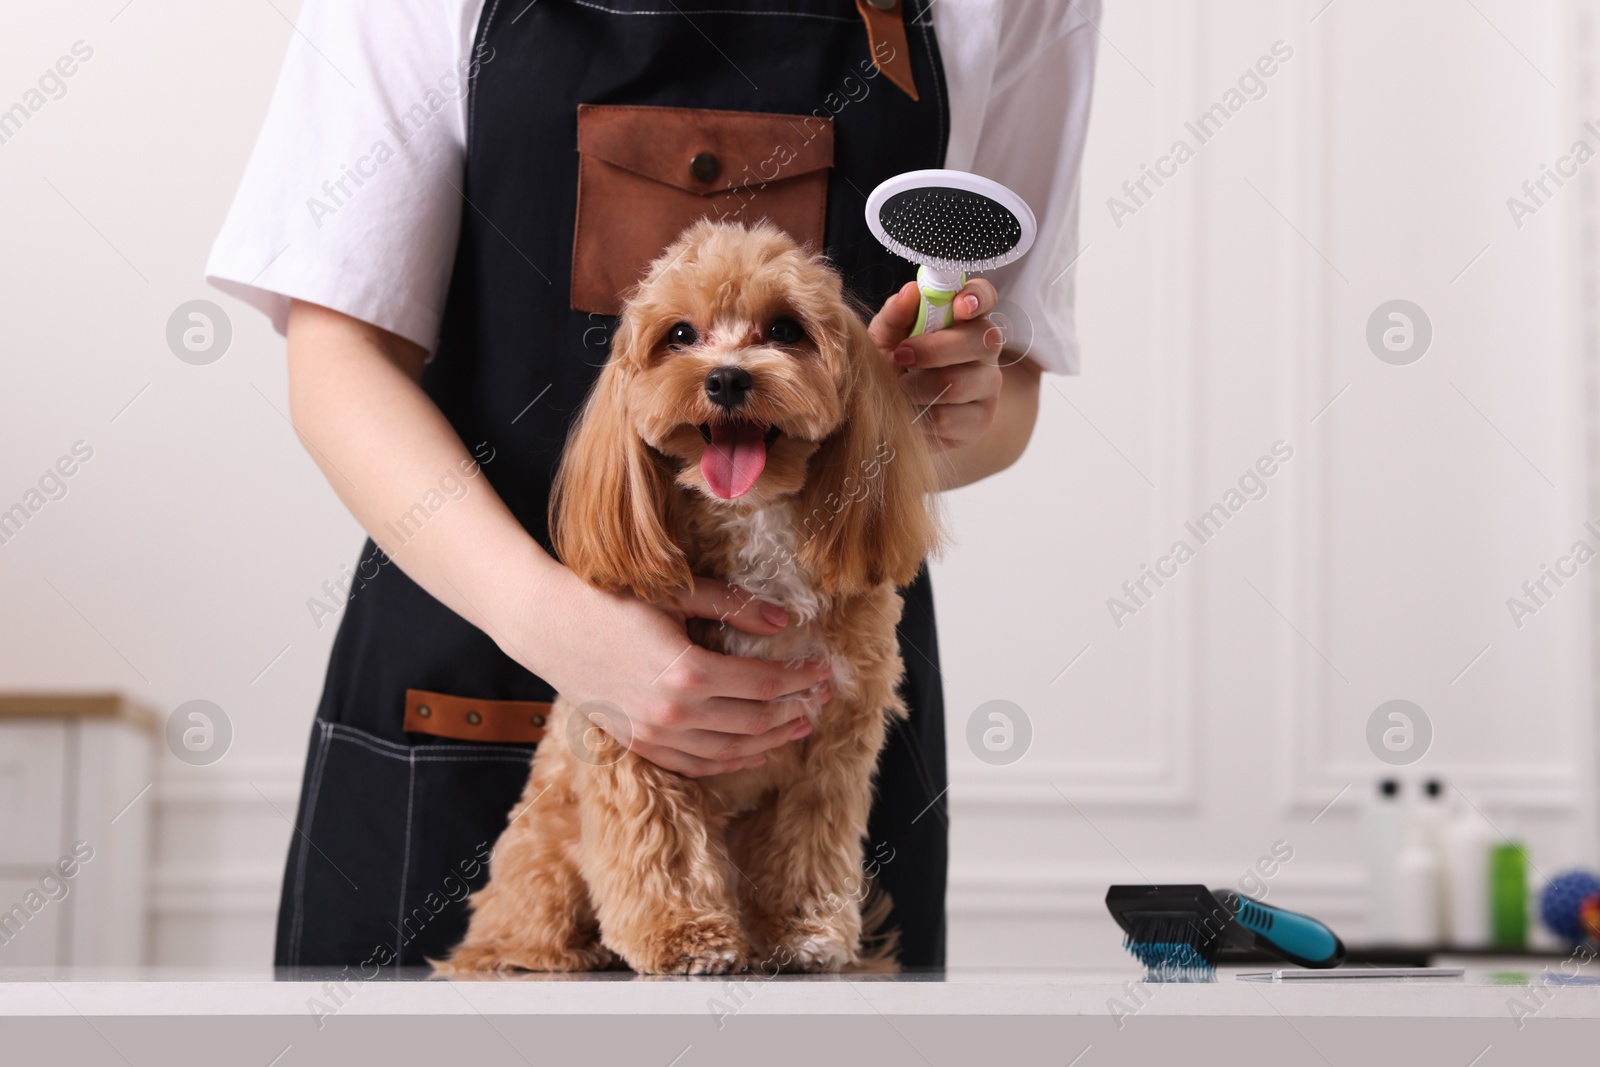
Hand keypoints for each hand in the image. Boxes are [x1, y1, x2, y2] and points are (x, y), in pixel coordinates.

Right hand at [516, 567, 832, 777]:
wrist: (546, 624)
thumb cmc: (610, 600)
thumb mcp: (675, 593)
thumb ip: (732, 606)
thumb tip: (783, 619)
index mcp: (689, 671)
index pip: (764, 683)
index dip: (799, 678)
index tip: (823, 669)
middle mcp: (675, 712)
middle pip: (754, 721)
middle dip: (795, 709)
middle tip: (822, 698)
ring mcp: (654, 735)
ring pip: (730, 751)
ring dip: (771, 741)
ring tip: (799, 727)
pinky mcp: (639, 744)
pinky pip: (696, 765)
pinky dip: (731, 762)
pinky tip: (753, 752)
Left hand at [869, 277, 1004, 450]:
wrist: (890, 414)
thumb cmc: (893, 367)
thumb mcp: (885, 339)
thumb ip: (895, 316)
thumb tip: (910, 293)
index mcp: (964, 318)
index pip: (985, 297)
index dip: (978, 297)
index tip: (959, 305)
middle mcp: (984, 349)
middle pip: (981, 340)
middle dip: (935, 348)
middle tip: (901, 355)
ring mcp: (988, 385)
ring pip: (960, 383)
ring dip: (919, 387)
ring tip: (900, 389)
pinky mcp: (980, 420)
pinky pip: (950, 418)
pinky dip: (920, 417)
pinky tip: (911, 413)